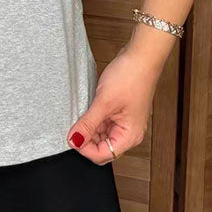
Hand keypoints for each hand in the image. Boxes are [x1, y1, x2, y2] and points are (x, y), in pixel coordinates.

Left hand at [66, 45, 159, 164]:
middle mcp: (129, 133)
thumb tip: (74, 141)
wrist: (141, 55)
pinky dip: (94, 118)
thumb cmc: (131, 76)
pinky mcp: (120, 111)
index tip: (71, 136)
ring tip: (81, 113)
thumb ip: (88, 124)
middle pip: (102, 147)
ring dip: (89, 127)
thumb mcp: (104, 102)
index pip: (102, 155)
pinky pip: (103, 122)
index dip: (84, 148)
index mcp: (129, 137)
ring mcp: (124, 122)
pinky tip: (87, 107)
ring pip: (101, 134)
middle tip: (74, 124)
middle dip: (86, 139)